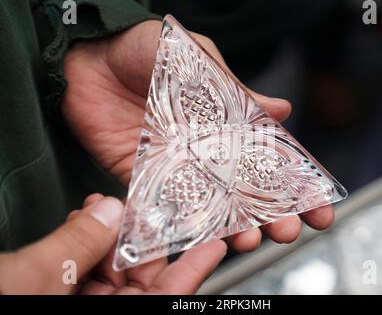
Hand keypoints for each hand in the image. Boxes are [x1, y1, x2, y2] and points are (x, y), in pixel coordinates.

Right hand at [0, 194, 226, 293]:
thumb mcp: (31, 281)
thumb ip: (74, 246)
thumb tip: (108, 210)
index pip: (167, 300)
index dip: (193, 269)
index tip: (215, 241)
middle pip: (139, 282)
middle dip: (139, 243)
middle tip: (145, 210)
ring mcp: (77, 306)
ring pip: (108, 274)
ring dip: (107, 239)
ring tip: (105, 209)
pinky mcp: (54, 296)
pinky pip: (80, 273)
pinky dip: (82, 248)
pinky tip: (82, 222)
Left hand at [62, 20, 333, 252]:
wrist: (89, 60)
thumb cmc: (144, 50)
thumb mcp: (197, 59)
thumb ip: (235, 89)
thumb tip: (282, 110)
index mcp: (228, 121)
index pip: (271, 157)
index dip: (297, 183)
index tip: (320, 206)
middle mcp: (209, 149)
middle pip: (248, 190)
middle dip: (272, 214)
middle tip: (287, 232)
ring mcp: (180, 167)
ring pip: (216, 205)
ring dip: (235, 226)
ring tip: (250, 241)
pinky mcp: (147, 178)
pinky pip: (169, 207)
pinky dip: (186, 226)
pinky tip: (204, 240)